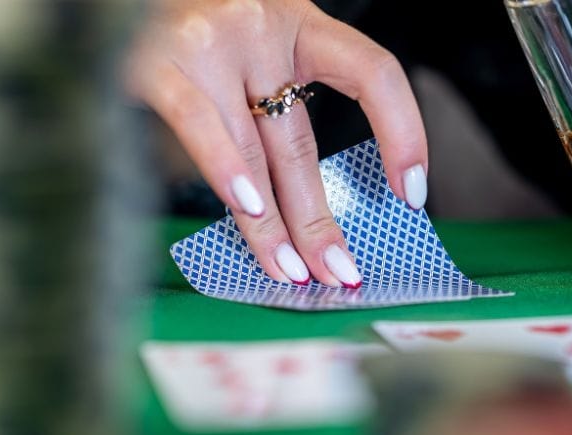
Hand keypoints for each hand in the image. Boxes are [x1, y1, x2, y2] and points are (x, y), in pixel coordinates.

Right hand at [124, 0, 427, 286]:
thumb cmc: (178, 15)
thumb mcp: (248, 38)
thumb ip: (268, 95)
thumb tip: (289, 201)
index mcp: (296, 21)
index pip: (373, 74)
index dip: (404, 133)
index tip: (413, 193)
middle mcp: (260, 27)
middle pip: (301, 141)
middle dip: (319, 219)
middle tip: (338, 272)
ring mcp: (211, 44)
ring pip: (255, 151)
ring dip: (273, 224)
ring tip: (289, 272)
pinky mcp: (158, 60)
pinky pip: (199, 125)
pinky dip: (226, 172)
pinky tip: (247, 211)